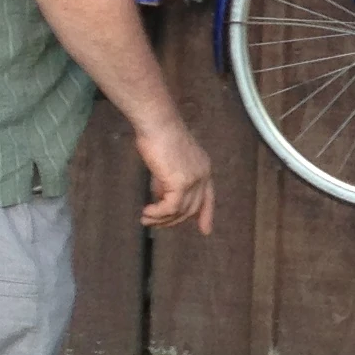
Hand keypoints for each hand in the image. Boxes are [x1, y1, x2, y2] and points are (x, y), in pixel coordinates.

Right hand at [138, 117, 214, 233]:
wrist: (157, 124)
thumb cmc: (158, 136)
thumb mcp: (167, 162)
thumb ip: (168, 180)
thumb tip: (161, 197)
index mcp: (203, 168)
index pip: (208, 197)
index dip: (206, 215)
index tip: (205, 230)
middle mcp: (203, 175)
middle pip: (193, 208)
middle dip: (174, 220)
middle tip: (155, 223)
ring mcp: (194, 179)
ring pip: (180, 210)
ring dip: (161, 218)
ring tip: (146, 219)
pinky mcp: (182, 182)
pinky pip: (170, 207)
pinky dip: (158, 213)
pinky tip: (147, 213)